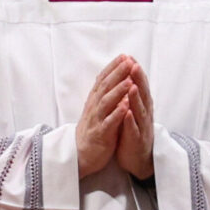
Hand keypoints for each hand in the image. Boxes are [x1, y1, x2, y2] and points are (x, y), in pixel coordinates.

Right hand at [76, 55, 132, 177]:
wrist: (81, 154)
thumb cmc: (93, 129)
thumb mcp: (97, 108)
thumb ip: (104, 93)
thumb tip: (113, 76)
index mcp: (95, 100)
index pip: (103, 79)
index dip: (113, 68)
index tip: (124, 56)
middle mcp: (94, 107)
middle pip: (105, 87)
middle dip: (117, 74)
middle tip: (128, 61)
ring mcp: (97, 120)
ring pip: (107, 102)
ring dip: (118, 91)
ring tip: (129, 81)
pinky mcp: (101, 134)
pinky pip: (109, 123)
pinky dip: (117, 114)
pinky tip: (126, 107)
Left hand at [115, 60, 154, 178]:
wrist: (138, 158)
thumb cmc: (133, 131)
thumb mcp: (133, 110)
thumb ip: (132, 95)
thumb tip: (129, 75)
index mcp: (142, 106)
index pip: (139, 86)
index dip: (135, 72)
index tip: (129, 57)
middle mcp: (144, 114)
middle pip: (142, 94)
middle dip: (138, 80)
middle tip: (134, 65)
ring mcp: (142, 127)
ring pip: (139, 111)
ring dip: (136, 98)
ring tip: (131, 86)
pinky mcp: (137, 140)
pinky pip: (134, 130)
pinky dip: (131, 121)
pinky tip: (127, 113)